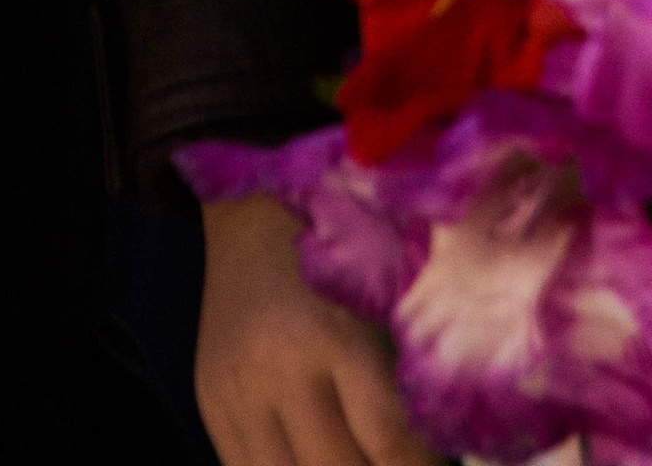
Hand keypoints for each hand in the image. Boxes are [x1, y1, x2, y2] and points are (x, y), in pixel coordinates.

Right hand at [196, 196, 433, 465]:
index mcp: (333, 336)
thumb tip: (440, 450)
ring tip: (361, 462)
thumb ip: (405, 373)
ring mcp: (236, 394)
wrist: (252, 212)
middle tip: (406, 465)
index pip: (389, 442)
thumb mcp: (382, 297)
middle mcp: (278, 372)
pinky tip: (318, 461)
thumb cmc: (338, 251)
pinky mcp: (211, 406)